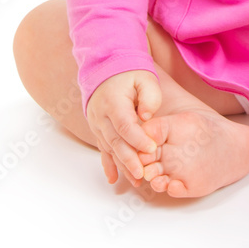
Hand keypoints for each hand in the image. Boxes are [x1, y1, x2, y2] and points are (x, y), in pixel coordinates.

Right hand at [86, 70, 161, 185]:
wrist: (107, 67)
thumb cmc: (130, 73)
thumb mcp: (144, 77)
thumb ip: (149, 95)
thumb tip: (147, 116)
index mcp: (113, 101)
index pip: (125, 124)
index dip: (137, 138)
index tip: (151, 148)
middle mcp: (101, 114)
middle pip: (114, 140)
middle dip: (129, 159)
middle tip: (143, 173)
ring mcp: (97, 123)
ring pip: (109, 148)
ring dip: (122, 165)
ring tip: (136, 180)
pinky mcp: (98, 129)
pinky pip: (102, 148)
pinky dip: (109, 164)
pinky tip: (113, 179)